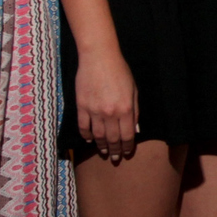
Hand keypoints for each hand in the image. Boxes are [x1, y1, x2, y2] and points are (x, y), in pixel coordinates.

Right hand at [76, 48, 139, 162]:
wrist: (99, 58)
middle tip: (114, 158)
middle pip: (112, 139)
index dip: (127, 147)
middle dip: (114, 150)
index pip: (127, 136)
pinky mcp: (81, 106)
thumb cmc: (120, 72)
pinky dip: (86, 135)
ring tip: (103, 151)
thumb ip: (135, 111)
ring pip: (97, 135)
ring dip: (101, 146)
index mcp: (126, 109)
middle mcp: (110, 113)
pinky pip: (83, 126)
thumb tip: (134, 130)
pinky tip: (89, 139)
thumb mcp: (134, 91)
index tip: (126, 153)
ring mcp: (94, 111)